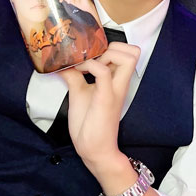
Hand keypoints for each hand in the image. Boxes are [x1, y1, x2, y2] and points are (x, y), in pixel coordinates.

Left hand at [59, 42, 139, 173]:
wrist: (93, 149)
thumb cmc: (89, 123)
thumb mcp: (79, 92)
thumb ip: (74, 75)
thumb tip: (61, 61)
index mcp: (116, 80)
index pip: (129, 52)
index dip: (112, 46)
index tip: (91, 54)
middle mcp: (120, 82)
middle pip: (133, 51)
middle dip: (112, 46)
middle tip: (92, 57)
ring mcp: (114, 89)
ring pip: (127, 57)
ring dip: (106, 53)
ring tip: (88, 64)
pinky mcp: (105, 98)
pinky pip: (102, 72)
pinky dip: (90, 65)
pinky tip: (80, 72)